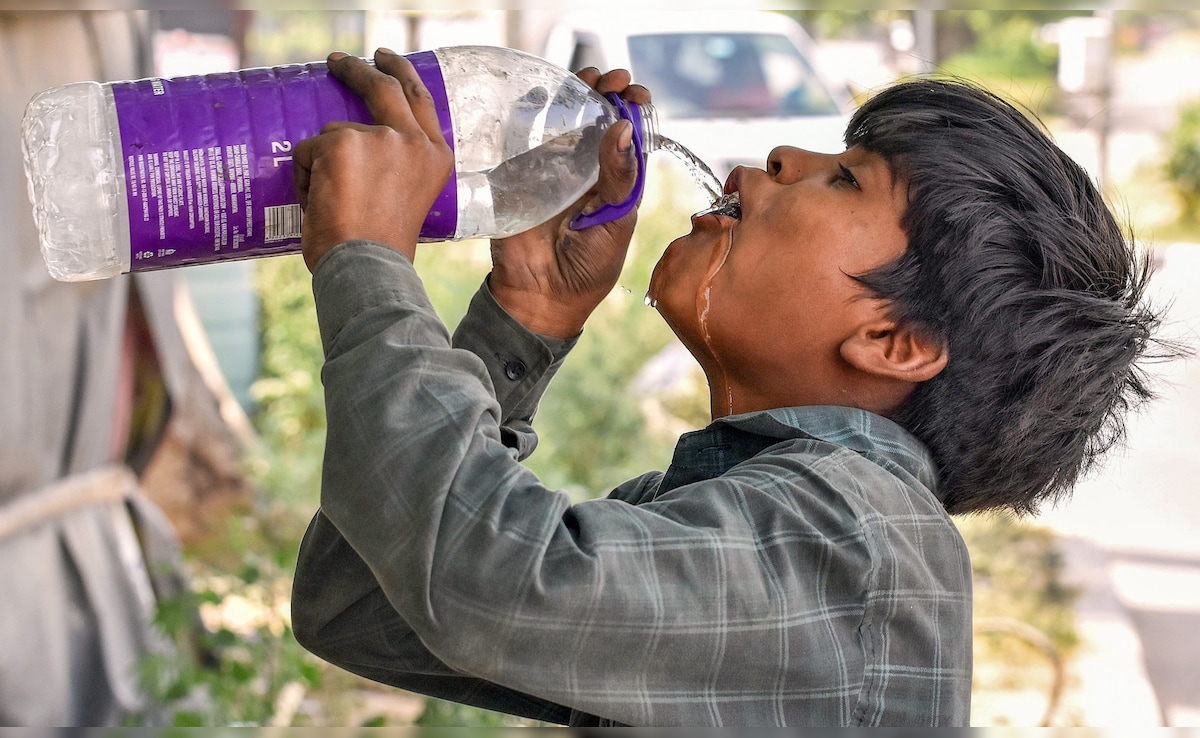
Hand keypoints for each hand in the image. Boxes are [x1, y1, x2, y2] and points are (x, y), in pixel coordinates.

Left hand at [293, 49, 453, 271]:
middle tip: (338, 61)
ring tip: (329, 206)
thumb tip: (359, 151)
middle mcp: (412, 141)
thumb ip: (396, 166)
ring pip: (333, 134)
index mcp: (436, 157)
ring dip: (321, 165)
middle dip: (358, 69)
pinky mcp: (340, 142)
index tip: (384, 60)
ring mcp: (378, 137)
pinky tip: (318, 205)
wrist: (369, 267)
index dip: (401, 74)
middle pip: (383, 86)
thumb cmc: (383, 248)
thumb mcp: (408, 198)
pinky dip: (304, 177)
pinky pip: (307, 151)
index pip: (420, 101)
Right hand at [488, 68, 651, 338]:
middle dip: (606, 89)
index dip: (634, 106)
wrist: (541, 296)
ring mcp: (552, 165)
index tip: (635, 92)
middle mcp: (587, 166)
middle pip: (597, 114)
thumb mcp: (616, 222)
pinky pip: (526, 132)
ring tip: (585, 79)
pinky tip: (544, 92)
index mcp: (617, 179)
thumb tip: (623, 128)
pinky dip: (533, 106)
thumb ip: (620, 178)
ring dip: (574, 90)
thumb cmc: (587, 267)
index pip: (629, 131)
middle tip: (609, 81)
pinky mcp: (520, 170)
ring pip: (564, 115)